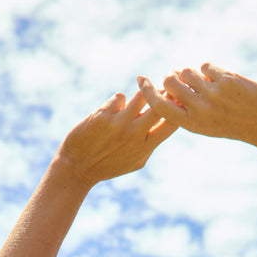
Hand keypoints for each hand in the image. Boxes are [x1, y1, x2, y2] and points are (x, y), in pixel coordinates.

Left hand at [56, 90, 177, 186]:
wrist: (77, 168)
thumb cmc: (109, 165)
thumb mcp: (136, 162)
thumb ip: (151, 144)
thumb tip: (165, 123)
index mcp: (146, 147)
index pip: (172, 123)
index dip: (178, 109)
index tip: (177, 101)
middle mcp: (135, 134)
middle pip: (160, 106)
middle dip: (164, 94)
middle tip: (161, 88)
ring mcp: (119, 123)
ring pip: (142, 95)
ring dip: (142, 92)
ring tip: (139, 94)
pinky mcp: (104, 115)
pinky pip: (120, 98)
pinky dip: (117, 102)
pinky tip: (111, 111)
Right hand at [137, 64, 256, 145]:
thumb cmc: (231, 124)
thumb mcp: (205, 125)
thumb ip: (186, 110)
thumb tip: (169, 87)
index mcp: (191, 123)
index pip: (160, 106)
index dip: (149, 91)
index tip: (142, 80)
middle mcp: (199, 108)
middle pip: (171, 81)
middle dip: (172, 76)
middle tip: (178, 77)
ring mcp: (212, 93)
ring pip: (187, 71)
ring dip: (192, 73)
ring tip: (203, 82)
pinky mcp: (225, 79)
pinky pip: (206, 66)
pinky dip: (210, 70)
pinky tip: (220, 79)